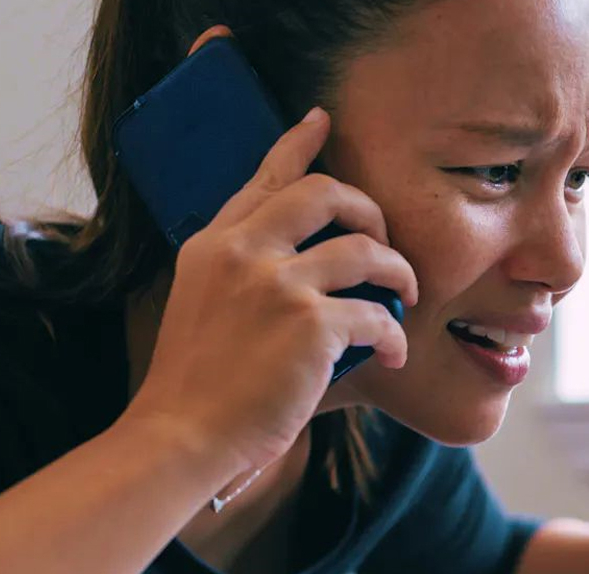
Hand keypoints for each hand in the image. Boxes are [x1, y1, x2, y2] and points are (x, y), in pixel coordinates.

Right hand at [121, 108, 418, 472]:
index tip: (321, 121)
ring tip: (408, 294)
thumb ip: (241, 271)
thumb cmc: (196, 385)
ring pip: (367, 249)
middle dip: (370, 208)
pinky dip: (396, 335)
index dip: (298, 144)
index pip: (264, 178)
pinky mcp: (311, 325)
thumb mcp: (201, 305)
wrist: (180, 436)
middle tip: (385, 240)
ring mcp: (278, 285)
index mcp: (214, 243)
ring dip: (400, 271)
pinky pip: (378, 315)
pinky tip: (395, 353)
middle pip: (326, 192)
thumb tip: (302, 264)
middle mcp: (244, 251)